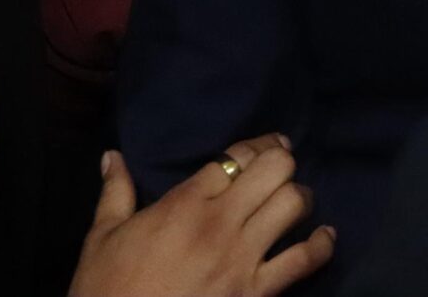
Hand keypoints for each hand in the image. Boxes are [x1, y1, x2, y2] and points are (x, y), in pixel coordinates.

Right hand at [68, 138, 334, 296]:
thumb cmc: (108, 289)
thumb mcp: (102, 237)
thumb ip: (115, 192)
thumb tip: (112, 156)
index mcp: (184, 203)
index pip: (236, 156)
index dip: (256, 146)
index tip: (265, 147)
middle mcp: (220, 223)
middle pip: (274, 170)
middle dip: (282, 162)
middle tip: (281, 167)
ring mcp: (243, 258)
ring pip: (293, 205)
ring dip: (300, 197)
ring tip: (296, 200)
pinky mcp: (257, 293)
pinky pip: (304, 261)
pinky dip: (321, 245)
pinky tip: (325, 237)